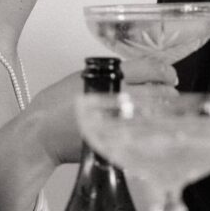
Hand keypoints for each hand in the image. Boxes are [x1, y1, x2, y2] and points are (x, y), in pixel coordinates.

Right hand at [28, 57, 177, 165]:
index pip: (148, 69)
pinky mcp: (114, 141)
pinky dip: (148, 127)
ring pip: (153, 112)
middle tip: (169, 91)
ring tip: (162, 108)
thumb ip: (109, 74)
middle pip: (157, 91)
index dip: (164, 71)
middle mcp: (113, 98)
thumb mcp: (81, 78)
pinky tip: (147, 124)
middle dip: (167, 92)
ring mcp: (116, 121)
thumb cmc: (54, 106)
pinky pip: (142, 132)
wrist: (40, 134)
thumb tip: (140, 73)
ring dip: (162, 110)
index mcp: (105, 78)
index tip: (169, 75)